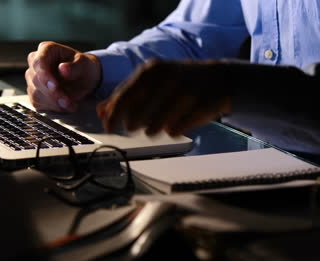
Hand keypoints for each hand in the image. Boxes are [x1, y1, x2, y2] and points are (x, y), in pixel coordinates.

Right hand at [25, 41, 100, 111]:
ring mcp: (33, 78)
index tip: (54, 86)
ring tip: (70, 104)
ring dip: (53, 102)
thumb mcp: (84, 65)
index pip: (39, 61)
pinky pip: (37, 102)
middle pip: (36, 79)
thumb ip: (74, 67)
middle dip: (53, 93)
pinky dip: (52, 107)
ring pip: (35, 93)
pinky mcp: (35, 92)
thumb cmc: (83, 68)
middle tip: (67, 100)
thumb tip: (62, 68)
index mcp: (47, 49)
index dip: (44, 75)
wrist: (84, 79)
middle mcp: (36, 62)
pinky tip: (65, 106)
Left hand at [97, 60, 231, 135]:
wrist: (219, 80)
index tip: (107, 127)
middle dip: (132, 124)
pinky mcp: (201, 108)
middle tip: (132, 128)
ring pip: (156, 125)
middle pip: (138, 114)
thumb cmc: (179, 82)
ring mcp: (186, 93)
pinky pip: (176, 129)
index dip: (113, 115)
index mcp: (152, 71)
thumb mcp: (151, 82)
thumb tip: (101, 111)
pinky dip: (172, 131)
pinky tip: (173, 126)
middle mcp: (168, 79)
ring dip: (151, 130)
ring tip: (153, 128)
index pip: (124, 97)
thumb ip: (125, 95)